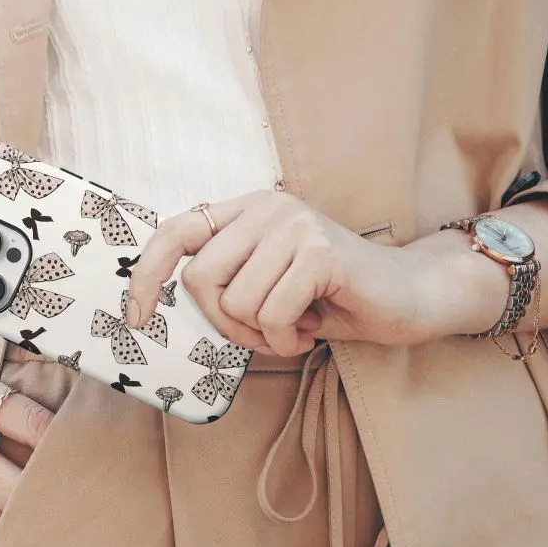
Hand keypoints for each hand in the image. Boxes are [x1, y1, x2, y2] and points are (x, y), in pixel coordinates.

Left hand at [126, 190, 488, 355]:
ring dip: (263, 335)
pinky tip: (313, 328)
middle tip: (265, 333)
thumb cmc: (333, 297)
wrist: (410, 296)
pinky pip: (272, 315)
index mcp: (249, 210)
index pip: (176, 231)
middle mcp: (268, 207)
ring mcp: (295, 225)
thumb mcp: (267, 283)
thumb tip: (159, 300)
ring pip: (237, 304)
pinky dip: (288, 339)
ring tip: (296, 325)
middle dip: (226, 325)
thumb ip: (226, 280)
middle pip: (201, 281)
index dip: (147, 274)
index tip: (136, 317)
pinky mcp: (320, 252)